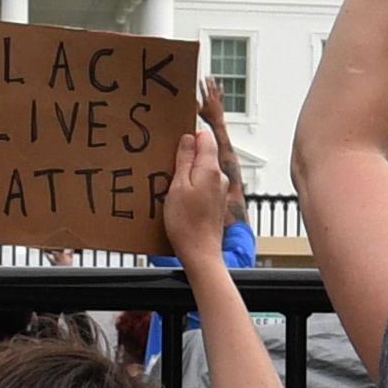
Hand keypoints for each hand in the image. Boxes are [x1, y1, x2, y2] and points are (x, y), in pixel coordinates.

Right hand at [160, 102, 246, 264]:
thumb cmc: (186, 224)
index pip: (205, 138)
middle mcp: (220, 178)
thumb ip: (184, 160)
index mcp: (210, 169)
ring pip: (203, 171)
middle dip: (187, 154)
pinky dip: (192, 185)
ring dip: (188, 172)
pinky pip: (203, 185)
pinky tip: (179, 197)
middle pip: (204, 154)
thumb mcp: (177, 186)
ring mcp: (220, 191)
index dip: (189, 135)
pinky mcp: (216, 203)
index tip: (175, 139)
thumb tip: (189, 138)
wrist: (200, 253)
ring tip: (170, 182)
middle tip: (168, 162)